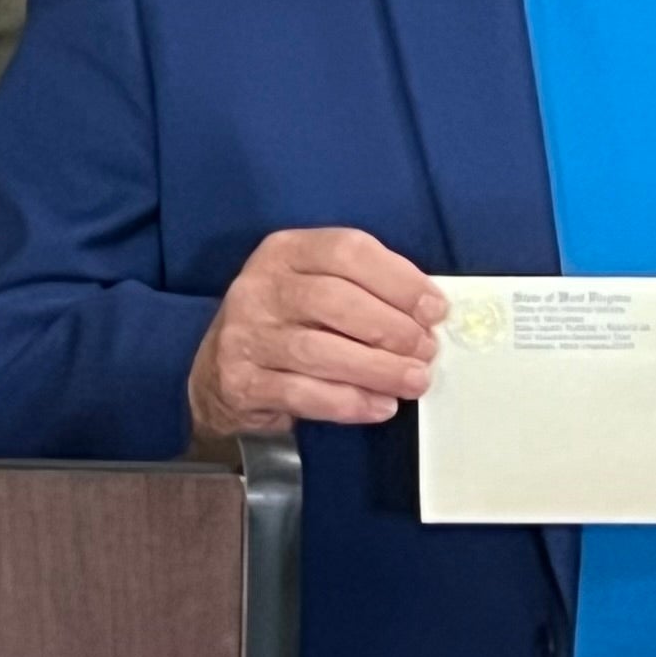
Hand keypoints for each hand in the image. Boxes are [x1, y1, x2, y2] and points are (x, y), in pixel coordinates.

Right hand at [186, 228, 447, 435]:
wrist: (220, 373)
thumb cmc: (288, 324)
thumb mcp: (315, 287)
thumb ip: (365, 290)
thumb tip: (427, 314)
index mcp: (284, 251)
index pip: (346, 250)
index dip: (398, 280)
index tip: (435, 310)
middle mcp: (259, 287)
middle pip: (333, 300)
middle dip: (391, 328)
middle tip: (426, 351)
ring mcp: (246, 335)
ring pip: (319, 350)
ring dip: (378, 368)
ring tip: (414, 381)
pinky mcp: (242, 382)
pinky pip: (303, 394)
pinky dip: (350, 402)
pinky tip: (380, 405)